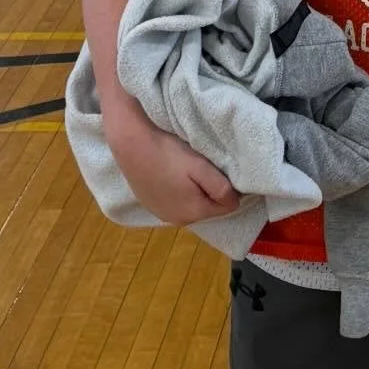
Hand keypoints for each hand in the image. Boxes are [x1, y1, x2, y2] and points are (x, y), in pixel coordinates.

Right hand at [105, 107, 239, 224]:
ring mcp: (162, 215)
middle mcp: (179, 221)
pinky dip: (179, 192)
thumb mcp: (200, 167)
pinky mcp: (151, 207)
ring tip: (187, 169)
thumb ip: (221, 187)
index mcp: (194, 213)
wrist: (132, 147)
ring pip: (192, 206)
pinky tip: (172, 175)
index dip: (229, 188)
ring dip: (195, 191)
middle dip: (211, 190)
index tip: (220, 170)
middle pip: (209, 207)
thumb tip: (235, 202)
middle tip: (203, 167)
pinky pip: (176, 203)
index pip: (226, 207)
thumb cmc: (169, 154)